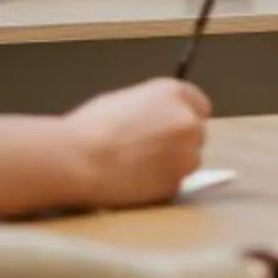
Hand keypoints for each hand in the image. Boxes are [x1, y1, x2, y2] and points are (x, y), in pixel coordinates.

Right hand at [59, 78, 208, 208]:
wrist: (78, 159)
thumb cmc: (91, 128)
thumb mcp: (127, 100)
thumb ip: (153, 107)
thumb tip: (158, 119)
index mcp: (174, 92)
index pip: (199, 105)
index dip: (183, 117)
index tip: (171, 128)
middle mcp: (187, 121)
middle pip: (196, 134)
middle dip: (178, 142)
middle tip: (147, 150)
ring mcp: (186, 154)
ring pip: (187, 161)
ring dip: (170, 165)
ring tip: (136, 165)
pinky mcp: (176, 182)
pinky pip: (174, 183)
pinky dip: (159, 184)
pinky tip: (134, 180)